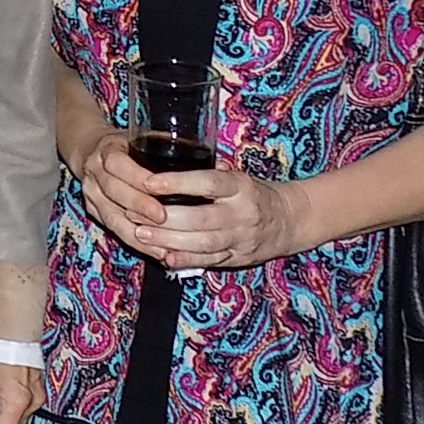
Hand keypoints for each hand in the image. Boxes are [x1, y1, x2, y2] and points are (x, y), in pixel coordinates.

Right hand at [73, 128, 171, 241]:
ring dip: (137, 232)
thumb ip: (168, 148)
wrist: (91, 150)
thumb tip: (218, 166)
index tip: (158, 187)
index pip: (118, 163)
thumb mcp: (142, 138)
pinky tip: (156, 251)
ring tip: (162, 244)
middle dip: (139, 206)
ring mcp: (91, 193)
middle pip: (114, 191)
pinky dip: (135, 243)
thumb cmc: (127, 145)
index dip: (137, 177)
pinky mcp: (93, 211)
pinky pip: (113, 230)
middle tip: (163, 218)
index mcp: (107, 149)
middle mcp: (94, 171)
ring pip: (111, 216)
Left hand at [130, 165, 307, 272]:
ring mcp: (240, 238)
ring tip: (140, 233)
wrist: (290, 221)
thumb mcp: (238, 176)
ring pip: (201, 243)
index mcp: (241, 187)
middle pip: (200, 218)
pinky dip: (185, 260)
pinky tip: (163, 257)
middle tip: (133, 212)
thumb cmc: (253, 193)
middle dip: (163, 218)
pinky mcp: (237, 258)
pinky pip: (209, 262)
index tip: (149, 182)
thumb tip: (174, 162)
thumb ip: (210, 173)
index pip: (208, 183)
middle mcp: (242, 213)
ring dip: (168, 240)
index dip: (177, 183)